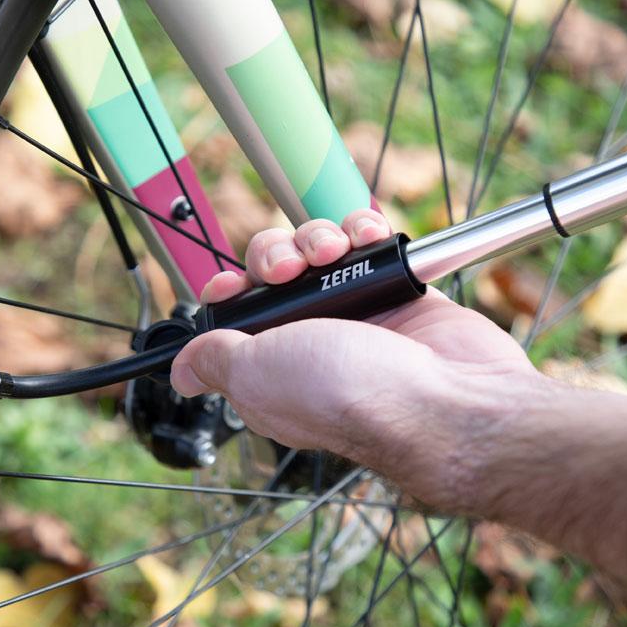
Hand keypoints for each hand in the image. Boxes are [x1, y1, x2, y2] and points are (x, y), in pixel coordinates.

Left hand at [169, 209, 550, 505]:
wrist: (445, 396)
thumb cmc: (356, 397)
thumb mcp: (257, 377)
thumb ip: (217, 361)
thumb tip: (182, 371)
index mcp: (271, 371)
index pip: (236, 317)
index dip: (231, 290)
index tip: (235, 284)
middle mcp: (312, 342)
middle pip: (275, 271)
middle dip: (276, 254)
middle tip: (289, 268)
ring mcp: (357, 315)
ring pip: (319, 249)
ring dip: (319, 236)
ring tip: (336, 251)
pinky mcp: (398, 291)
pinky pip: (368, 241)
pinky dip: (365, 229)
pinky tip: (369, 238)